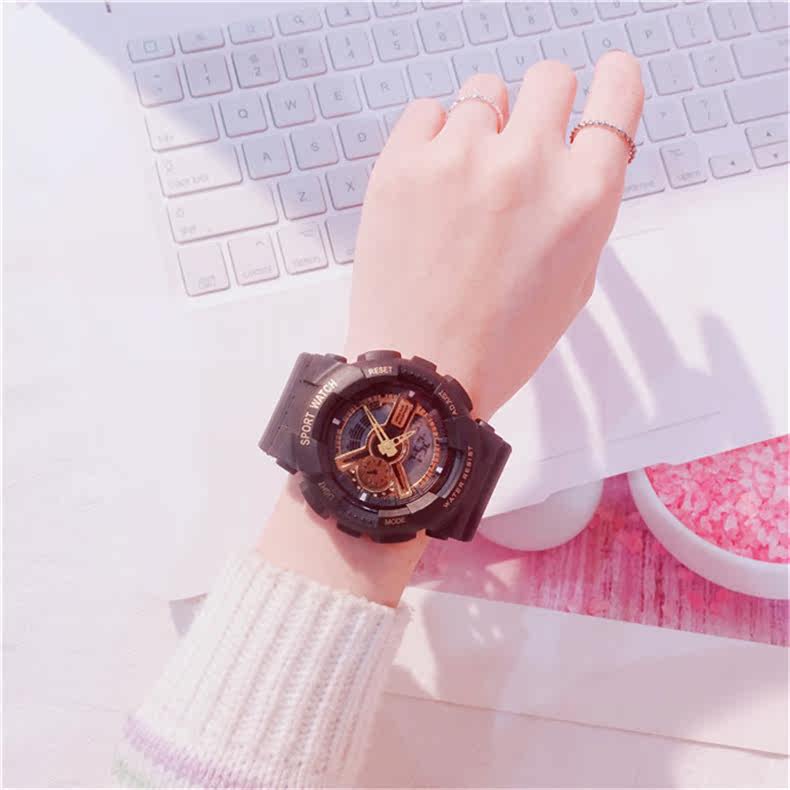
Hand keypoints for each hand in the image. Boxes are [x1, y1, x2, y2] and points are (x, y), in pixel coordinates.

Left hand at [260, 54, 643, 605]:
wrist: (420, 374)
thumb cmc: (498, 342)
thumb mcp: (573, 281)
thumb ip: (582, 208)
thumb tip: (575, 154)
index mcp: (584, 199)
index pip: (618, 97)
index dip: (613, 81)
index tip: (604, 78)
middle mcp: (529, 165)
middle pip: (548, 78)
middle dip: (540, 106)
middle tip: (519, 142)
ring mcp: (461, 159)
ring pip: (483, 92)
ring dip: (482, 126)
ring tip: (465, 181)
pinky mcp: (403, 164)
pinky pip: (426, 111)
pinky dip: (432, 137)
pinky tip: (430, 182)